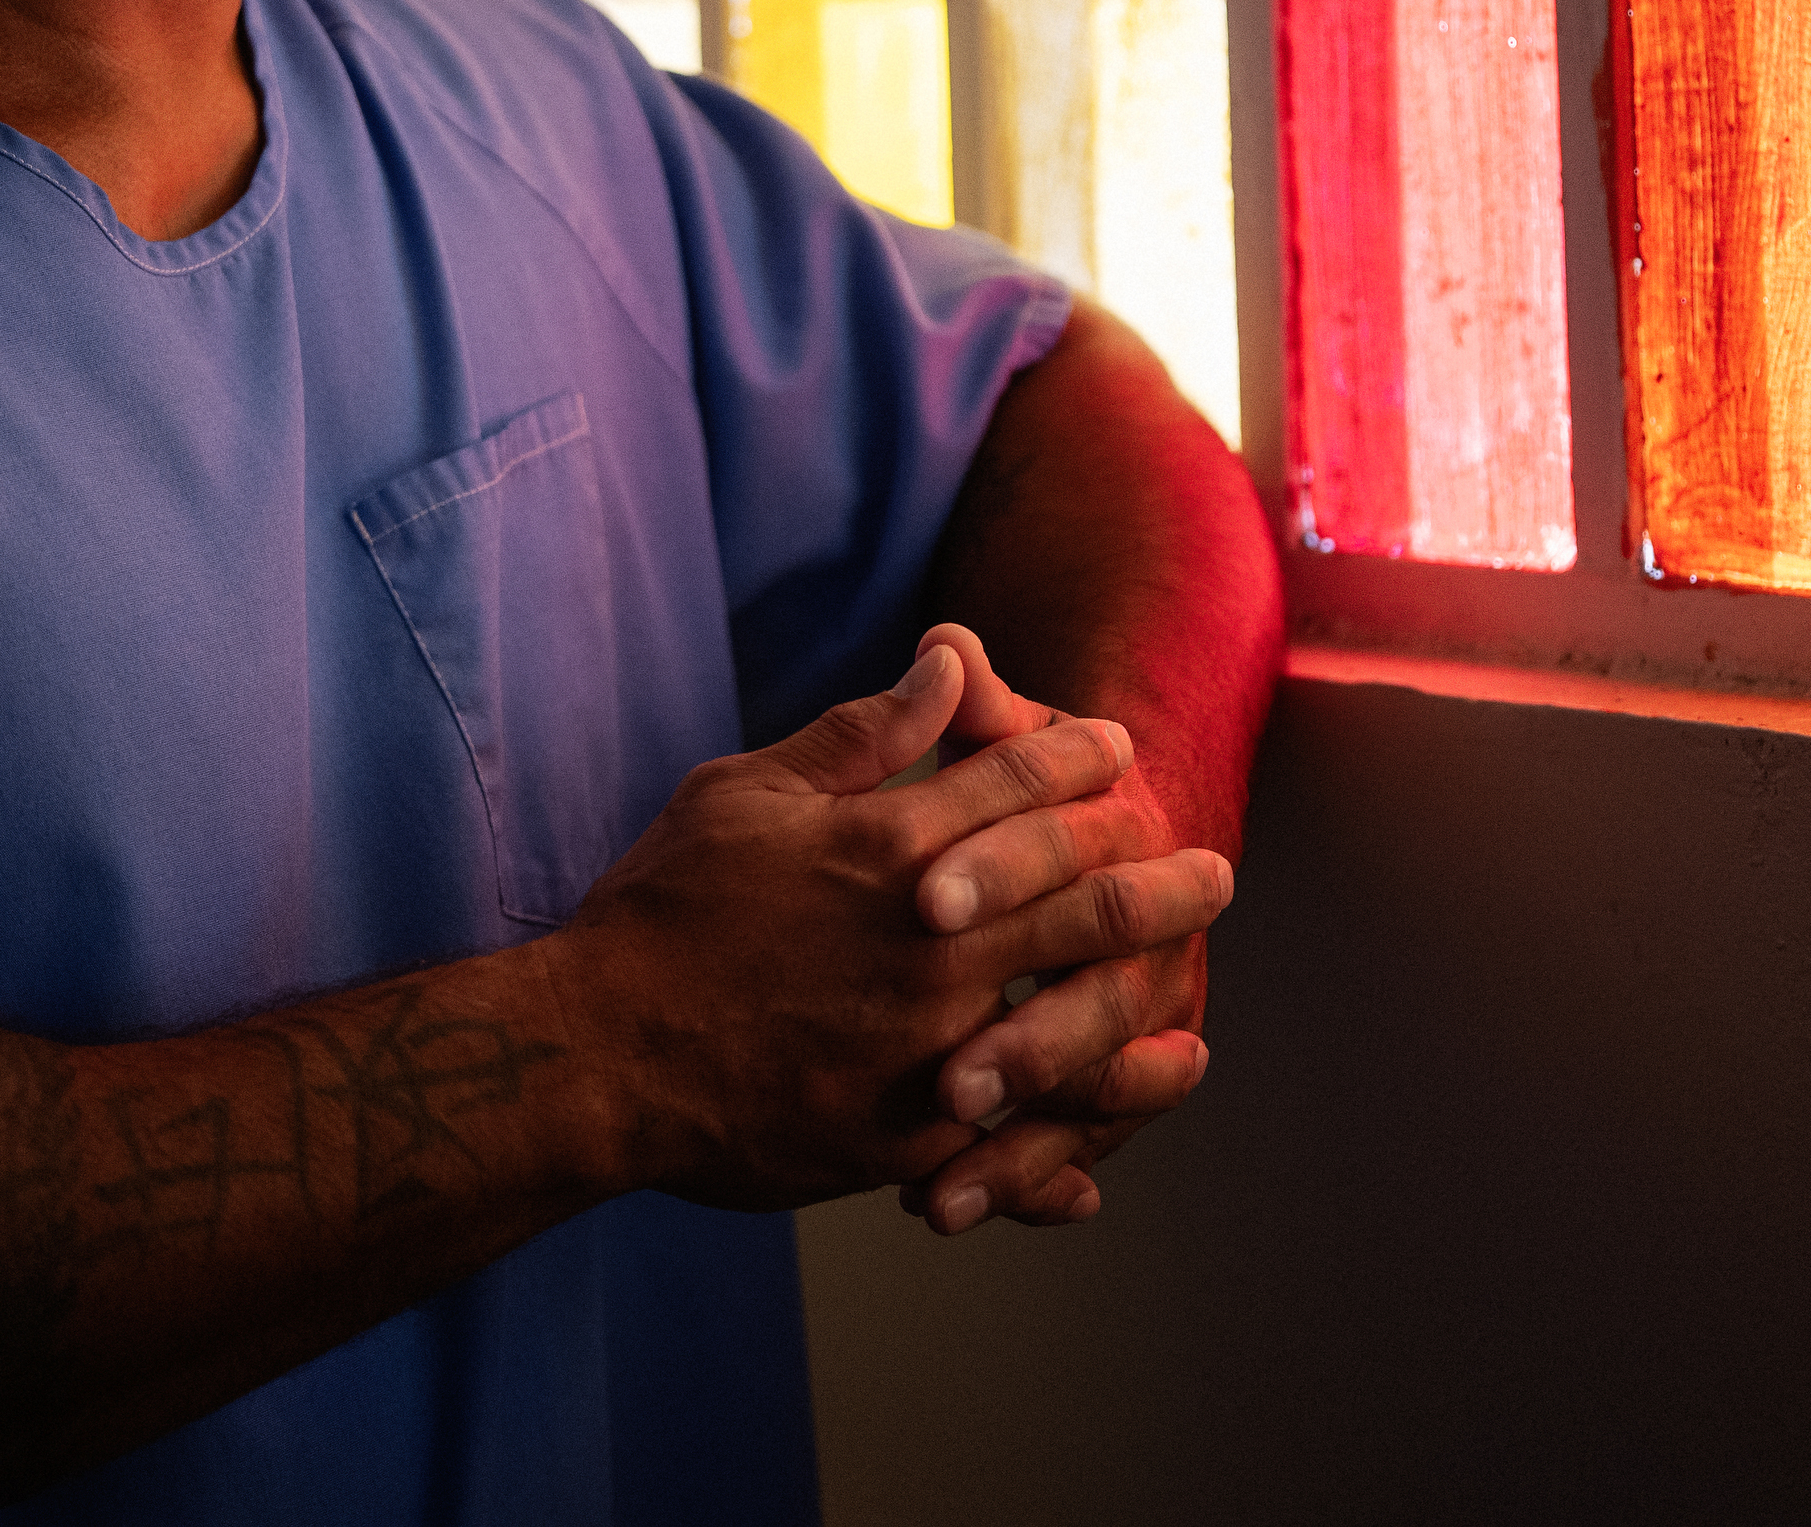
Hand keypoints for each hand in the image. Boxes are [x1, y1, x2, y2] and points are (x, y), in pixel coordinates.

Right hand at [547, 639, 1232, 1212]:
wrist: (595, 1056)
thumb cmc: (661, 912)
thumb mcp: (747, 794)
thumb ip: (861, 738)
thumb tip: (947, 667)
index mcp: (894, 846)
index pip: (1025, 784)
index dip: (1082, 758)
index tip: (1119, 752)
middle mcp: (934, 942)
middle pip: (1089, 898)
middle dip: (1161, 880)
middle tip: (1215, 874)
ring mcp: (931, 1043)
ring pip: (1079, 1025)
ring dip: (1147, 1010)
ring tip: (1191, 1007)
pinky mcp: (908, 1132)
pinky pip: (1015, 1138)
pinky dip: (1071, 1140)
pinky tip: (1105, 1143)